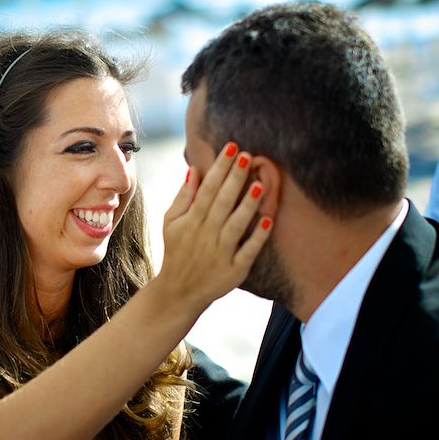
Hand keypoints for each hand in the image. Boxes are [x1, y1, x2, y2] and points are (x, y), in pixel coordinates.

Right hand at [158, 142, 271, 308]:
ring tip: (259, 183)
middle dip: (235, 178)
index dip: (220, 167)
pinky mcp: (234, 271)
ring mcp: (220, 253)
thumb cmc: (177, 251)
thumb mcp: (170, 223)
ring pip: (236, 225)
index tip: (232, 147)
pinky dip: (258, 237)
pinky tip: (268, 220)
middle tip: (248, 155)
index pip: (207, 189)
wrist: (178, 292)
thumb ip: (183, 197)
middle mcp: (205, 235)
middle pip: (222, 202)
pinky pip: (248, 252)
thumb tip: (195, 170)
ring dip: (248, 204)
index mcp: (190, 221)